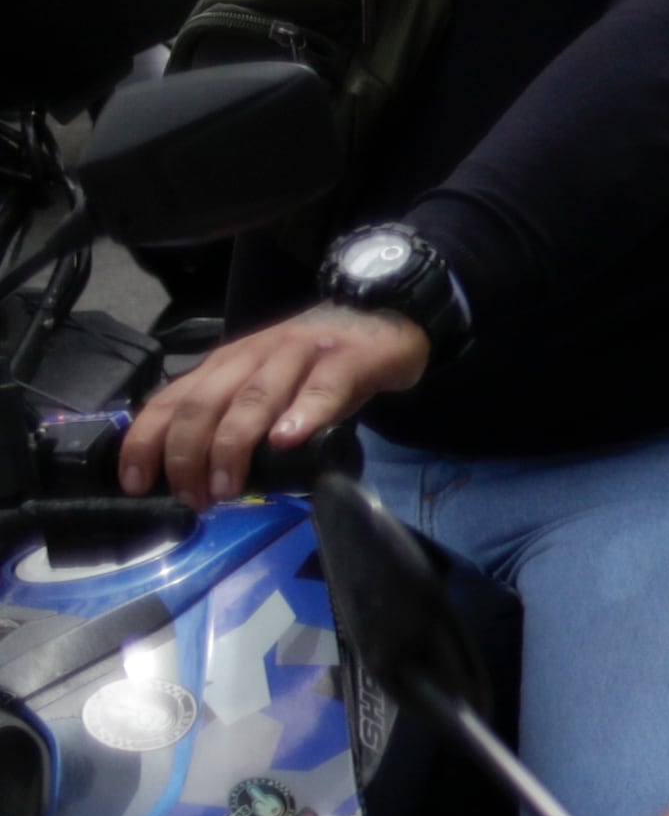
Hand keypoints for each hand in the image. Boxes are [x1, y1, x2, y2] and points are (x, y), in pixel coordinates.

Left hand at [122, 306, 427, 508]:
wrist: (384, 317)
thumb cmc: (317, 364)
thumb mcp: (263, 385)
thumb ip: (231, 417)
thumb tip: (192, 476)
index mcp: (225, 365)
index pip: (170, 401)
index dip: (146, 442)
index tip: (137, 484)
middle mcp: (253, 355)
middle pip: (204, 403)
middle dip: (187, 454)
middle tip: (194, 498)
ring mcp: (300, 354)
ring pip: (253, 397)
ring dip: (232, 444)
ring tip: (227, 487)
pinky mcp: (348, 360)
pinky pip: (322, 388)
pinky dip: (302, 414)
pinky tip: (288, 439)